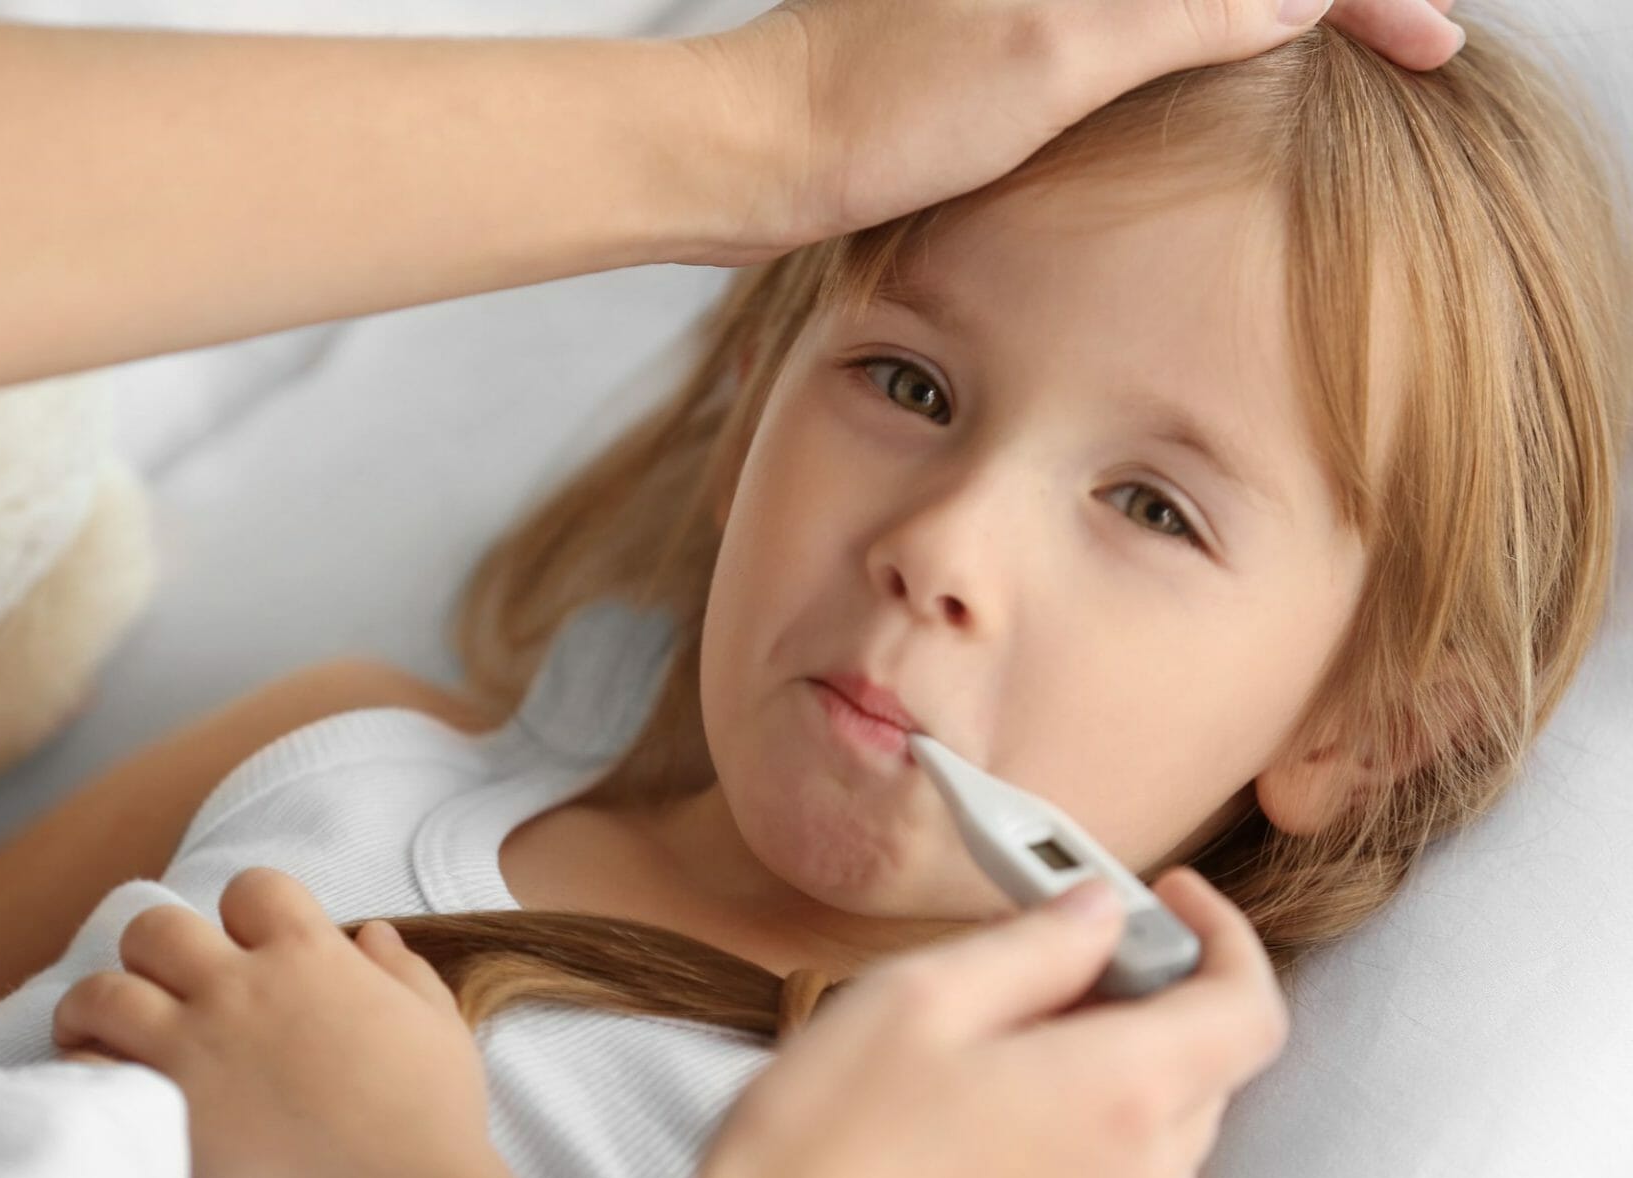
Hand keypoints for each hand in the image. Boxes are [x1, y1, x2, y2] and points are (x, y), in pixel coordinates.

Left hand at [50, 868, 539, 1177]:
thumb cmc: (431, 1120)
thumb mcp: (437, 1025)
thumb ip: (401, 969)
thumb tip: (371, 932)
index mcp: (310, 955)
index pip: (251, 888)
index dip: (244, 910)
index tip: (247, 943)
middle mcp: (241, 986)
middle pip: (157, 926)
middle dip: (155, 949)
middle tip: (165, 984)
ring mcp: (193, 1043)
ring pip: (102, 989)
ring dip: (96, 1003)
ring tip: (99, 1027)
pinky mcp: (159, 1105)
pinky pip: (86, 1066)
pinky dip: (81, 1068)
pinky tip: (95, 1081)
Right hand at [646, 868, 1287, 1177]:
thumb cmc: (827, 1142)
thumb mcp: (922, 998)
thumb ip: (1036, 945)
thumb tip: (1098, 911)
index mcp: (1119, 1094)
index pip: (1250, 1008)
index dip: (1225, 937)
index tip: (1170, 896)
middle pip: (1213, 1064)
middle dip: (1164, 989)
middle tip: (1072, 945)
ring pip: (1170, 1122)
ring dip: (1128, 1057)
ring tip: (1019, 1025)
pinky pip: (1126, 1177)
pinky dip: (1097, 1120)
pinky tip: (1002, 1100)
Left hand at [683, 0, 1462, 259]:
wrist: (762, 148)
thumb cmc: (886, 105)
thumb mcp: (1061, 51)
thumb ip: (1194, 3)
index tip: (1429, 42)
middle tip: (1407, 42)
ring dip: (1268, 15)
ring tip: (1348, 45)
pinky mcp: (1010, 20)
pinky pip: (1142, 12)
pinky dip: (1203, 30)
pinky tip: (1235, 59)